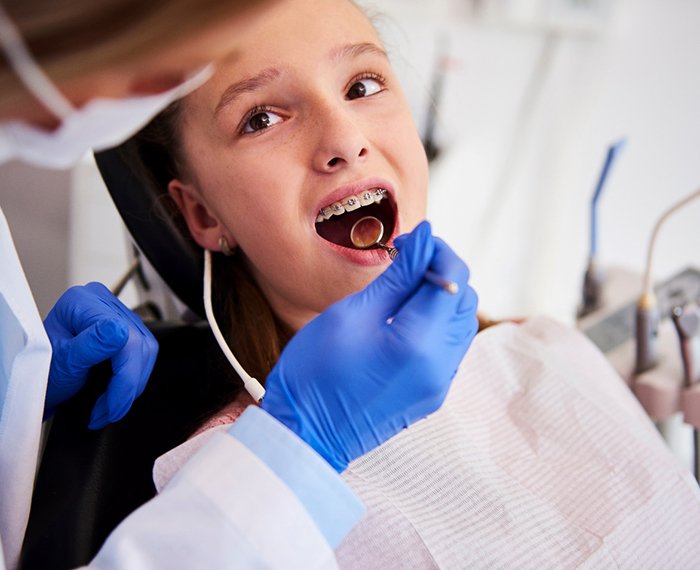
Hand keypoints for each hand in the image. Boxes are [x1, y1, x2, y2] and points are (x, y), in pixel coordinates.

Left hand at [43, 282, 158, 428]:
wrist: (36, 382)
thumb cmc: (42, 370)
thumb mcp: (63, 360)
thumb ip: (91, 344)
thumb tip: (120, 330)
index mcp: (84, 301)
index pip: (125, 339)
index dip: (125, 377)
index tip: (114, 406)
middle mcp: (102, 302)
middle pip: (138, 345)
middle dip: (127, 386)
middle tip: (110, 411)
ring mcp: (115, 315)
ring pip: (146, 352)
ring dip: (132, 386)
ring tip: (109, 406)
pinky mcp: (125, 329)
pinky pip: (143, 354)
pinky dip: (133, 379)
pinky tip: (117, 393)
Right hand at [262, 221, 477, 470]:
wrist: (306, 434)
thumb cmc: (316, 371)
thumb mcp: (353, 314)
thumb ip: (398, 276)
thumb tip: (426, 239)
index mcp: (420, 341)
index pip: (453, 277)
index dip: (435, 250)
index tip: (407, 242)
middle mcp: (440, 364)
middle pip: (464, 299)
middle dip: (440, 271)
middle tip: (404, 262)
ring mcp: (439, 382)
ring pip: (461, 322)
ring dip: (440, 296)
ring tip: (402, 289)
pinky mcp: (432, 392)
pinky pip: (450, 346)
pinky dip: (436, 322)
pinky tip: (405, 318)